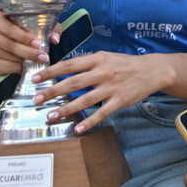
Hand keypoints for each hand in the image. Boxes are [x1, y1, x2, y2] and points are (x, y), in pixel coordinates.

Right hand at [0, 11, 60, 75]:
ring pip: (8, 57)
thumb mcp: (32, 25)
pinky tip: (24, 67)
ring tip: (37, 62)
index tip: (38, 43)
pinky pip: (4, 67)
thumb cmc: (16, 31)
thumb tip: (55, 39)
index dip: (24, 36)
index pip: (9, 28)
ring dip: (24, 61)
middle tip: (43, 57)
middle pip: (9, 45)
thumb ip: (47, 28)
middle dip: (28, 52)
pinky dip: (16, 68)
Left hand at [38, 50, 169, 132]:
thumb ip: (87, 63)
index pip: (69, 65)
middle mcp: (102, 72)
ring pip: (84, 100)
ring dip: (66, 109)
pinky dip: (89, 122)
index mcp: (97, 59)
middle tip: (36, 99)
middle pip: (72, 82)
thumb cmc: (125, 64)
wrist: (151, 71)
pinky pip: (101, 113)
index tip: (36, 79)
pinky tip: (77, 130)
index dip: (51, 72)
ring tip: (51, 116)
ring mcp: (111, 88)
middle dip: (52, 91)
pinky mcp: (119, 101)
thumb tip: (65, 70)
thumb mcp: (105, 57)